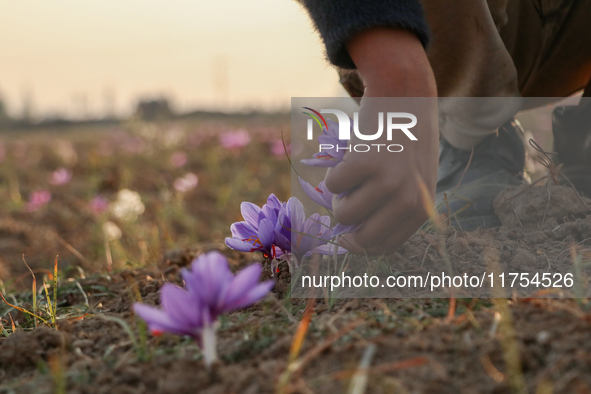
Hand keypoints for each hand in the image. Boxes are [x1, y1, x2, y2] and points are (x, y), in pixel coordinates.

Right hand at [326, 28, 438, 253]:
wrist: (404, 95)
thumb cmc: (407, 139)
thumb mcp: (415, 179)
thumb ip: (395, 208)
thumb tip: (354, 238)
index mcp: (421, 209)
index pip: (387, 246)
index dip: (362, 244)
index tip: (347, 237)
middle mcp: (408, 200)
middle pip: (363, 240)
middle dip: (347, 226)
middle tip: (343, 204)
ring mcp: (387, 183)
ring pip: (343, 214)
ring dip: (338, 198)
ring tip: (351, 176)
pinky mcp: (365, 165)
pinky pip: (332, 186)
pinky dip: (333, 173)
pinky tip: (350, 156)